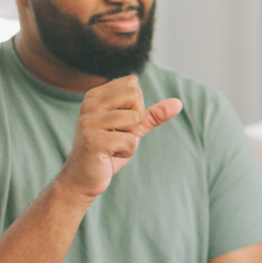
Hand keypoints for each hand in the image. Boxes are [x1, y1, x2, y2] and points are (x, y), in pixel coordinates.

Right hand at [60, 75, 182, 198]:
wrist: (83, 179)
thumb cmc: (108, 152)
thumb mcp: (132, 130)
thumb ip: (152, 115)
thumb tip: (179, 103)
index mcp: (95, 95)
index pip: (132, 84)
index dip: (137, 105)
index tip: (122, 123)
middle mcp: (89, 104)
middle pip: (134, 94)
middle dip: (136, 119)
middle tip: (120, 134)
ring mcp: (89, 121)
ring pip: (134, 119)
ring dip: (131, 138)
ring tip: (114, 146)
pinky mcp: (93, 140)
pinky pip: (130, 141)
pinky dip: (127, 152)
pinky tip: (111, 156)